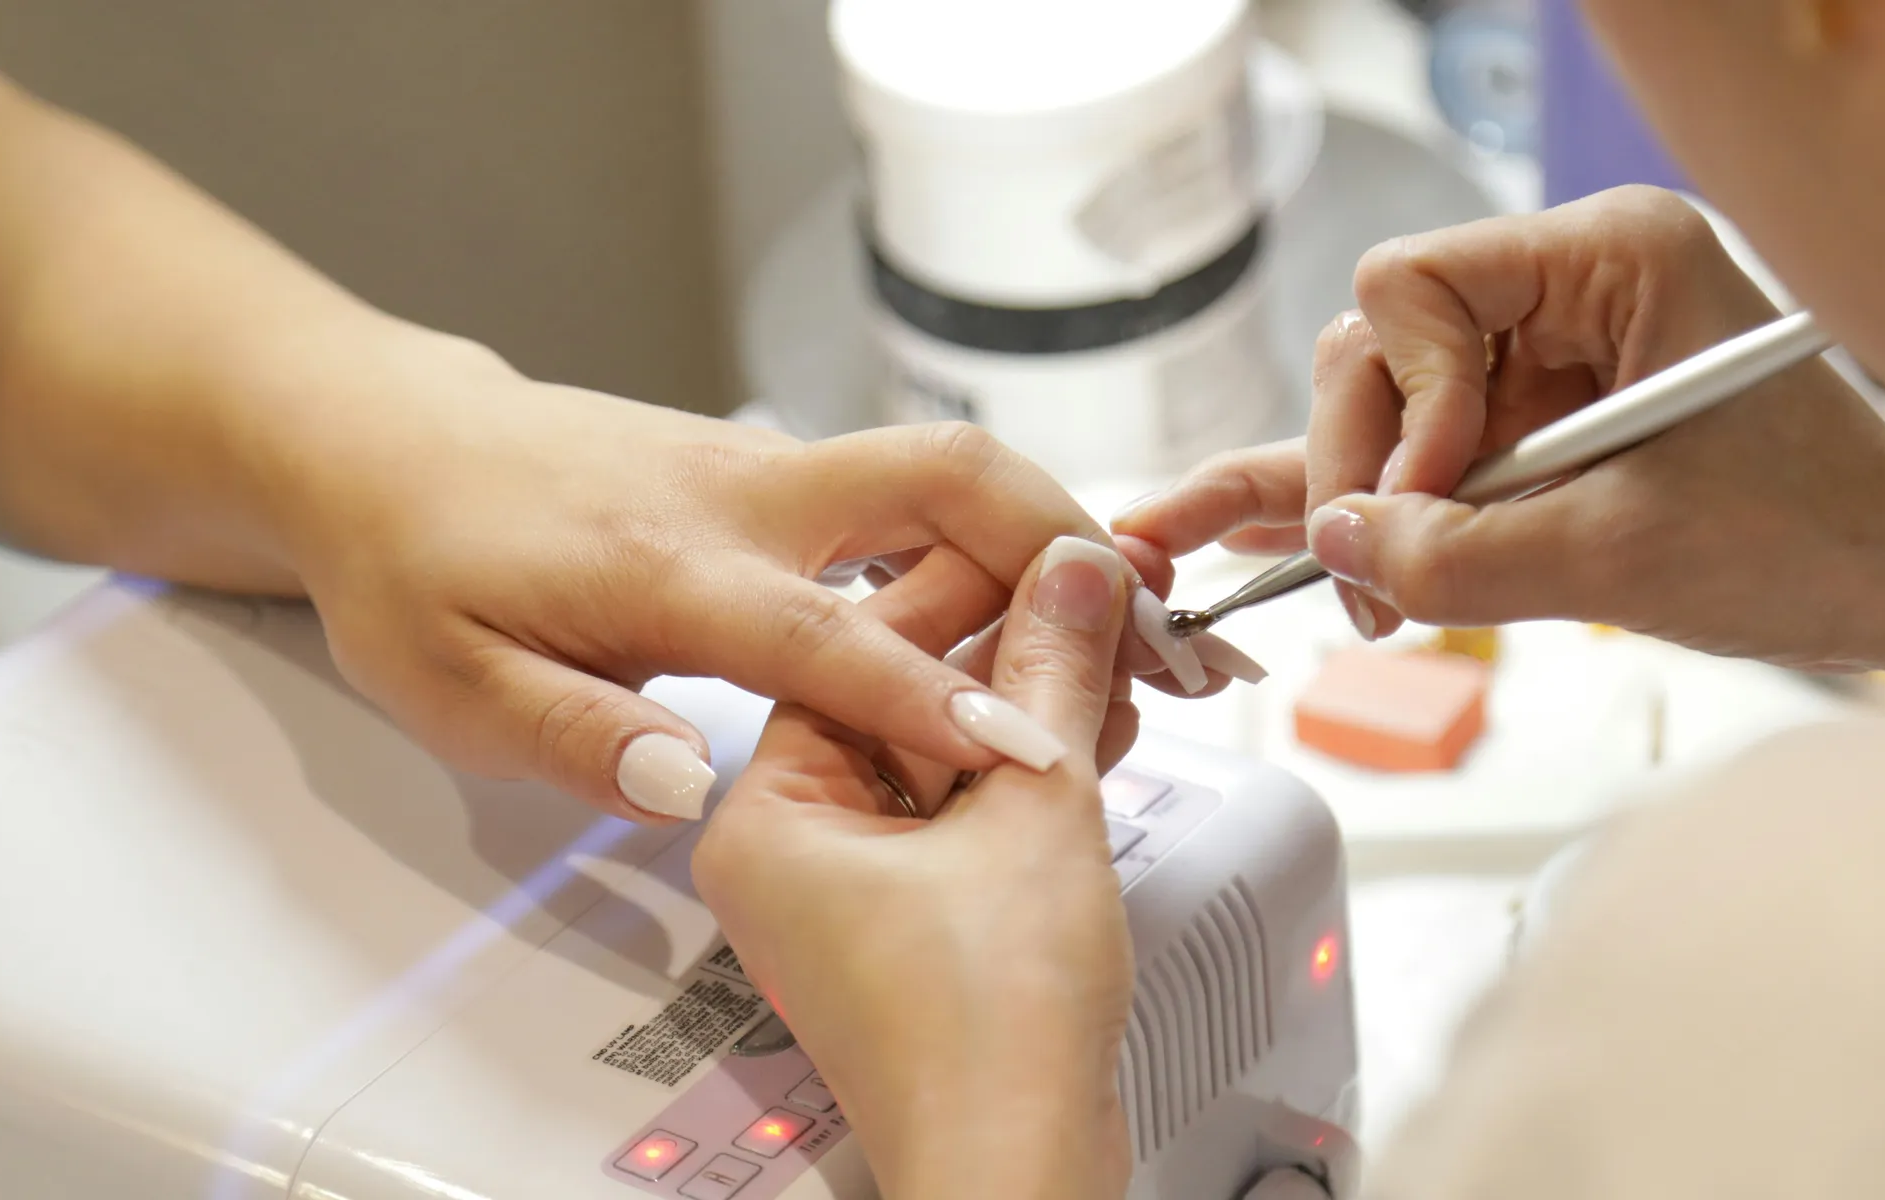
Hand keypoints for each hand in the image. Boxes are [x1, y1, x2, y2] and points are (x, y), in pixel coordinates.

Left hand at [266, 339, 1229, 822]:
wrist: (388, 443)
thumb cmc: (418, 567)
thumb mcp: (451, 685)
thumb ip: (574, 735)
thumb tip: (692, 782)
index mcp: (668, 565)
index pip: (829, 635)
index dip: (936, 699)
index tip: (1034, 751)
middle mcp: (742, 496)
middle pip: (942, 476)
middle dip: (1062, 540)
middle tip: (1156, 631)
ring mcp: (768, 469)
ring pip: (944, 470)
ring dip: (1049, 534)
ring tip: (1135, 628)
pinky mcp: (778, 471)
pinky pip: (912, 491)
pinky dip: (993, 537)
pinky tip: (1031, 608)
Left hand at [693, 536, 1137, 1199]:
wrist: (1016, 1168)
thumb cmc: (984, 1031)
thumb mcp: (1033, 808)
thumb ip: (1051, 673)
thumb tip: (1073, 573)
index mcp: (768, 813)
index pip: (856, 649)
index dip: (967, 586)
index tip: (1044, 548)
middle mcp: (791, 850)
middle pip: (900, 699)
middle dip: (1009, 653)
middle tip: (1095, 597)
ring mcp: (849, 894)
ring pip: (940, 758)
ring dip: (1030, 711)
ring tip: (1116, 658)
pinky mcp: (909, 929)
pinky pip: (961, 816)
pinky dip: (1026, 777)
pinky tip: (1099, 730)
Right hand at [1117, 187, 1884, 676]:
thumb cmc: (1817, 544)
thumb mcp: (1620, 559)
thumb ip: (1461, 552)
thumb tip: (1338, 542)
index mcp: (1613, 256)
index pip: (1415, 284)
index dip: (1401, 398)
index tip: (1429, 496)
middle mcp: (1571, 285)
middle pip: (1384, 344)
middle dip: (1366, 463)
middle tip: (1372, 575)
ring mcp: (1552, 354)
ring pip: (1391, 406)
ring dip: (1366, 500)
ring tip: (1353, 593)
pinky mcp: (1545, 424)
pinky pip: (1428, 453)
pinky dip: (1373, 500)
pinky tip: (1275, 533)